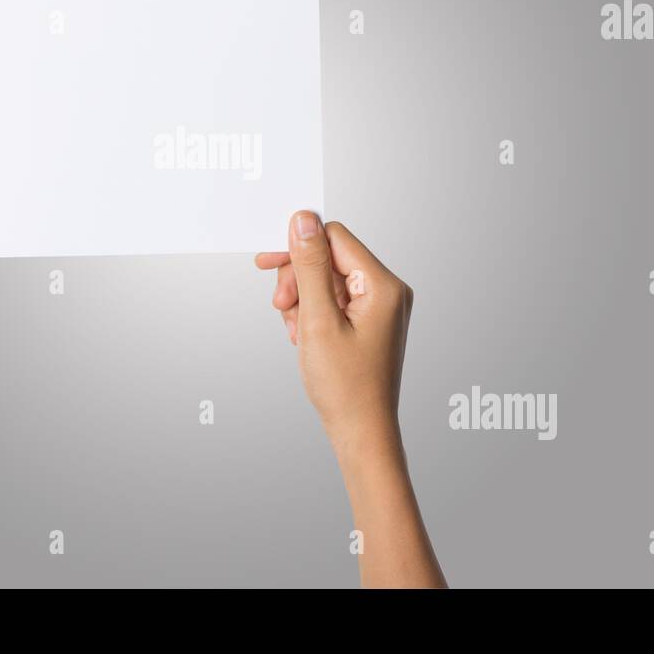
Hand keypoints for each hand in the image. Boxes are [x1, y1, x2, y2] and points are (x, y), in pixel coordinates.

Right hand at [256, 211, 442, 587]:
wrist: (361, 433)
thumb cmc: (345, 387)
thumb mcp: (317, 320)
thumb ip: (310, 266)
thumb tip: (303, 220)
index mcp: (383, 286)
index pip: (334, 238)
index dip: (297, 246)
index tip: (266, 262)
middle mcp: (387, 291)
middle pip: (329, 257)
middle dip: (298, 278)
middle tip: (282, 307)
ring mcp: (379, 307)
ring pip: (326, 279)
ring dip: (301, 298)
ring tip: (296, 330)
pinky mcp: (368, 322)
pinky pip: (333, 300)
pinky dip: (311, 313)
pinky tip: (304, 338)